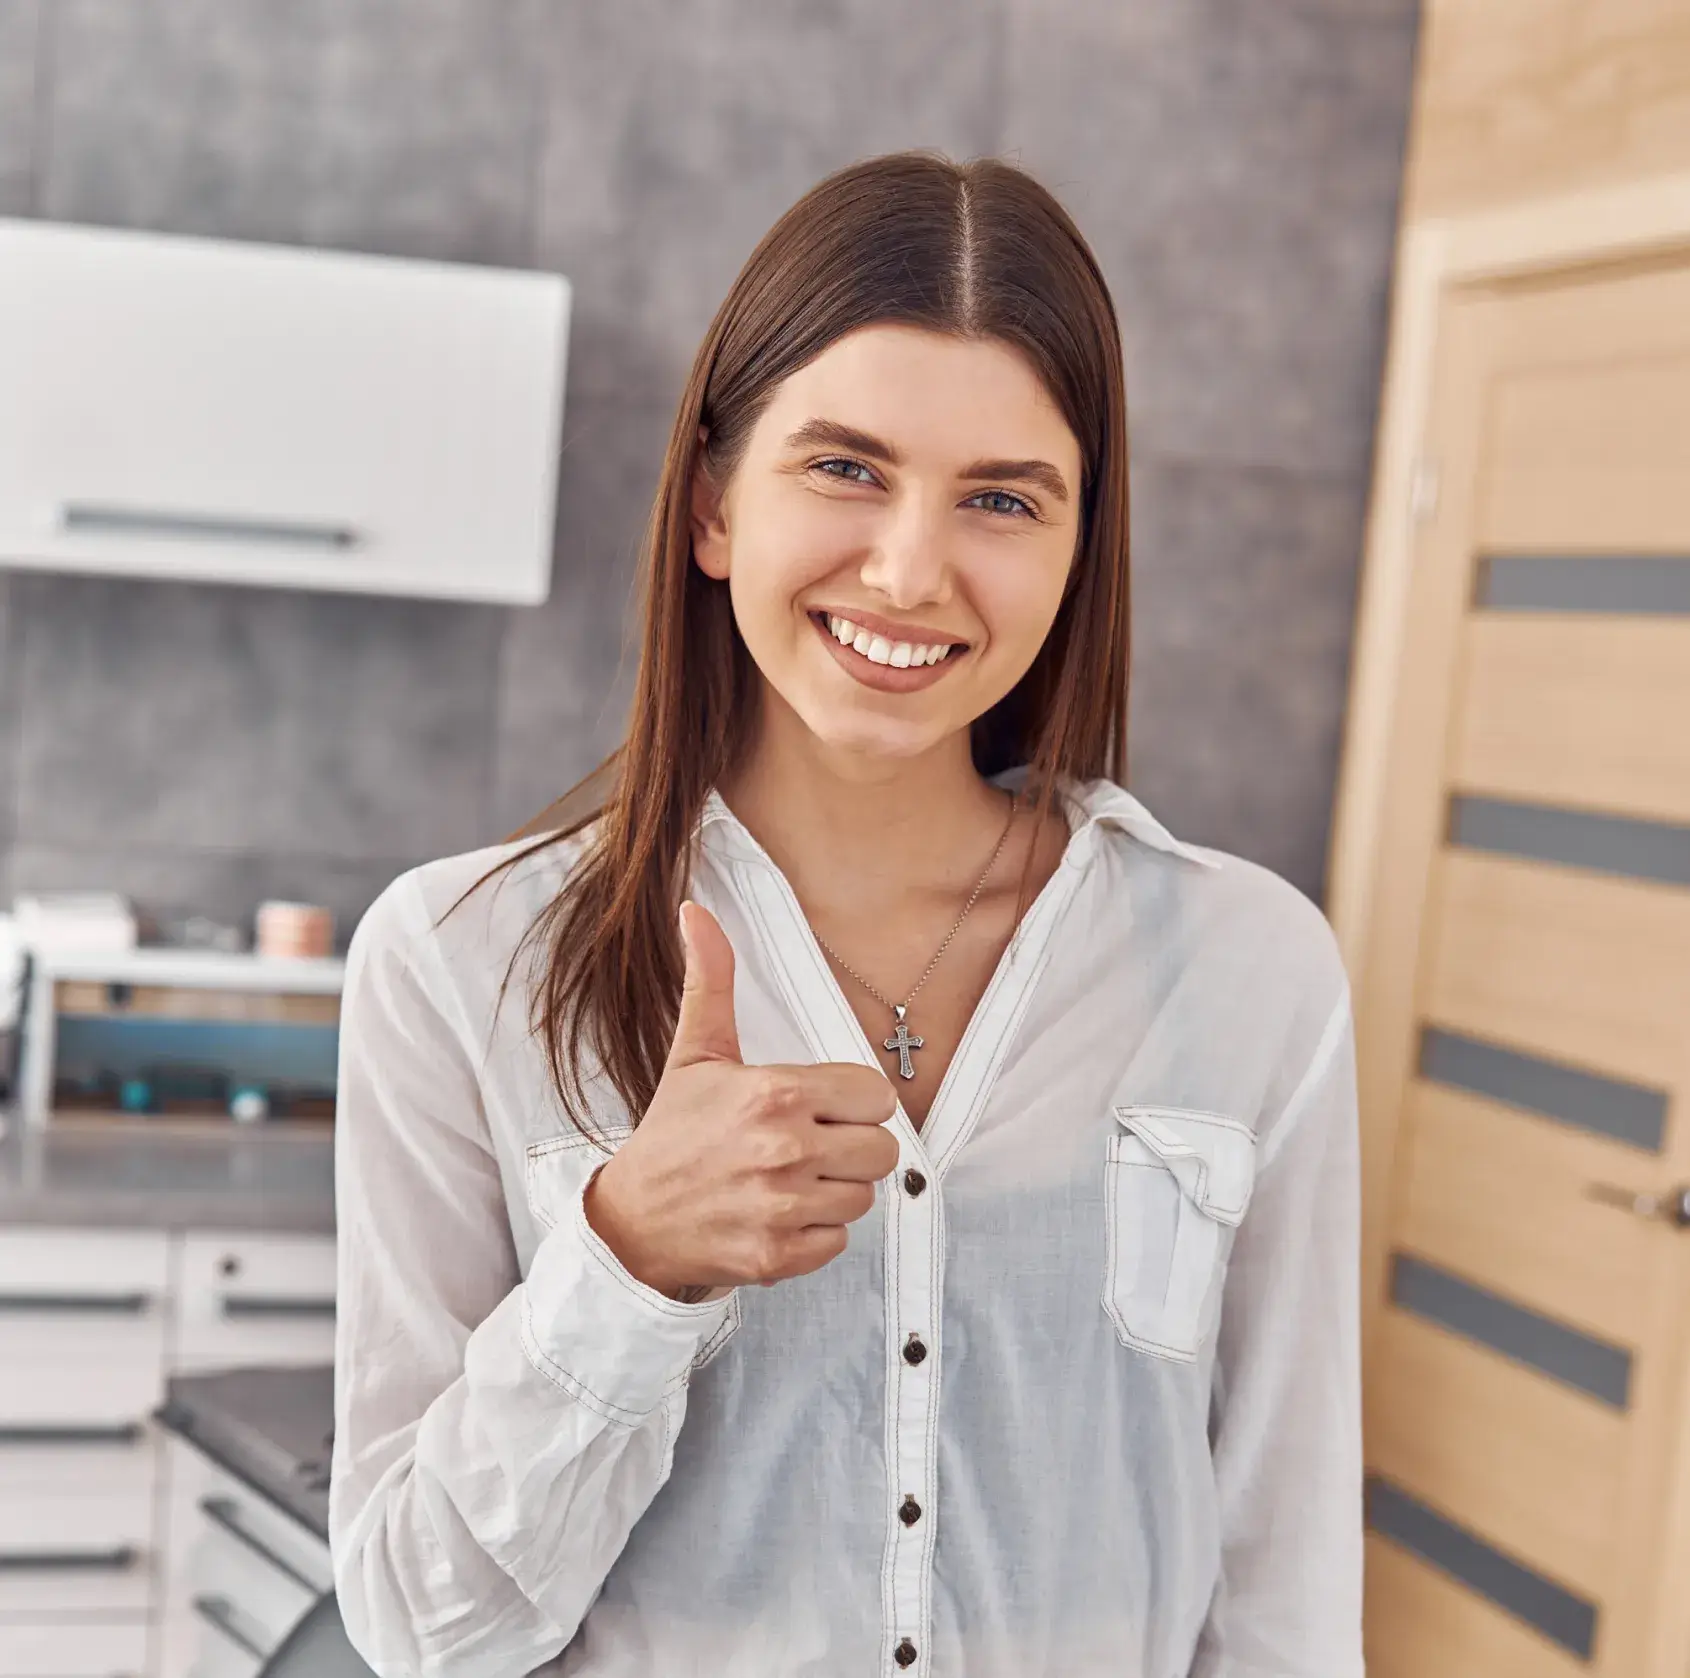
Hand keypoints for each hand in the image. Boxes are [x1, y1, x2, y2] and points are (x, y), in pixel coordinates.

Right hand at [583, 900, 900, 1298]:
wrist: (631, 1219)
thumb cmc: (672, 1132)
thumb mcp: (695, 1053)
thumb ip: (711, 981)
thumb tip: (696, 912)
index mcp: (776, 1093)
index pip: (876, 1097)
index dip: (853, 1103)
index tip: (821, 1108)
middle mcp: (784, 1150)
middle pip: (882, 1150)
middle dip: (850, 1148)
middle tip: (807, 1146)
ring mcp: (782, 1208)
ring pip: (863, 1197)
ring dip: (834, 1191)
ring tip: (790, 1180)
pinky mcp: (780, 1256)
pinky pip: (839, 1241)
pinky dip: (815, 1233)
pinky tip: (779, 1215)